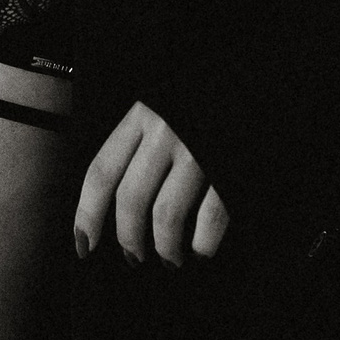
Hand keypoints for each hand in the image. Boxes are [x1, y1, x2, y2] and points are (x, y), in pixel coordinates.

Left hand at [74, 101, 230, 267]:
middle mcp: (165, 131)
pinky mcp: (231, 166)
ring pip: (167, 214)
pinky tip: (201, 250)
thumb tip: (119, 201)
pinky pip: (211, 216)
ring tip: (169, 258)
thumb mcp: (163, 105)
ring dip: (165, 246)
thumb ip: (140, 140)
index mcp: (142, 115)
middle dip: (129, 237)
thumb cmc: (205, 98)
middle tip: (134, 256)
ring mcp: (199, 150)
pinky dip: (203, 243)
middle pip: (131, 198)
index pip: (102, 172)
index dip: (88, 214)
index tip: (85, 243)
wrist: (254, 81)